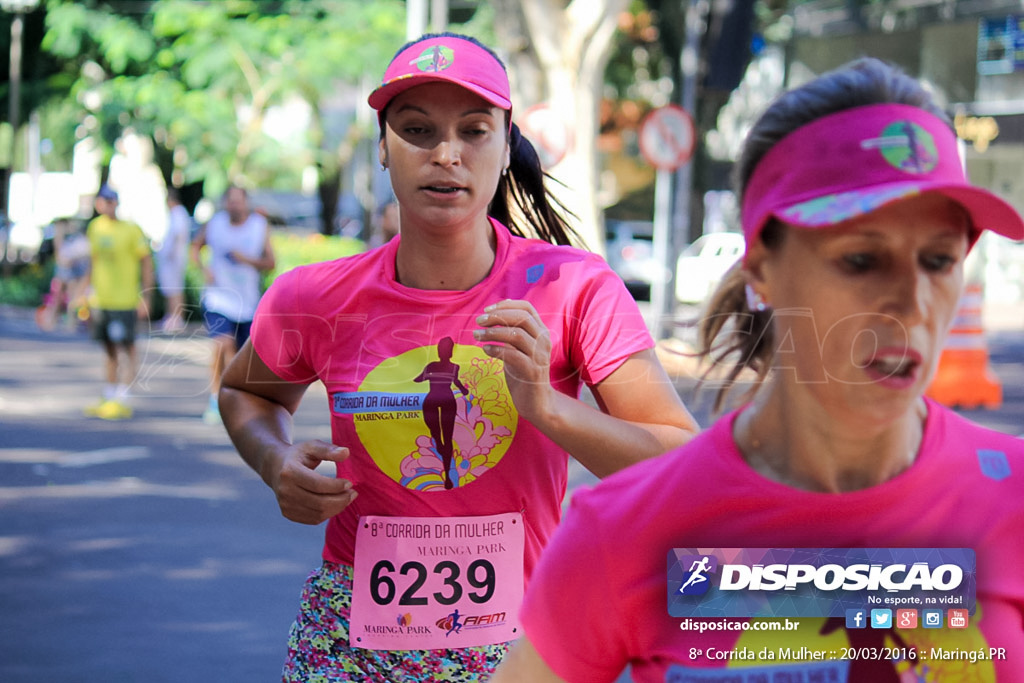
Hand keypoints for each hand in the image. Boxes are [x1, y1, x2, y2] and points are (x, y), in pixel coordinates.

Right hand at [266, 440, 357, 524]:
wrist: (275, 467)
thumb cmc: (298, 456)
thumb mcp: (312, 446)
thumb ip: (329, 450)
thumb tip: (346, 453)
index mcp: (289, 472)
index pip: (318, 485)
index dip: (337, 486)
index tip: (350, 483)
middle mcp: (285, 491)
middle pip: (319, 503)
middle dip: (341, 500)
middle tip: (353, 493)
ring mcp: (285, 504)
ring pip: (318, 514)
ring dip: (337, 508)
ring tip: (346, 498)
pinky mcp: (288, 513)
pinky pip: (313, 519)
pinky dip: (328, 513)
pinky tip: (335, 504)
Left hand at [475, 299, 553, 421]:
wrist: (537, 402)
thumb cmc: (523, 373)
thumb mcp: (517, 348)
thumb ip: (510, 331)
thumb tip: (492, 313)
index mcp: (541, 331)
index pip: (527, 308)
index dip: (506, 305)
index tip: (487, 310)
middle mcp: (543, 341)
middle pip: (521, 318)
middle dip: (497, 316)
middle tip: (479, 321)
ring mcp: (539, 356)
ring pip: (516, 335)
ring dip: (493, 332)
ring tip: (477, 335)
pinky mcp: (532, 371)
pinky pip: (513, 355)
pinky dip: (496, 350)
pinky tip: (485, 350)